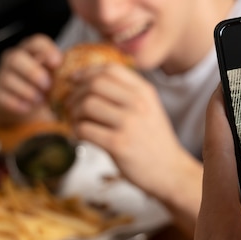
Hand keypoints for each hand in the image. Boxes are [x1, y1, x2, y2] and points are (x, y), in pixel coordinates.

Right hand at [0, 34, 61, 124]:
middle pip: (16, 58)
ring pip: (7, 78)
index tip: (57, 63)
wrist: (29, 105)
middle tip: (48, 85)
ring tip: (40, 100)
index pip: (36, 42)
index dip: (46, 50)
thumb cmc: (47, 86)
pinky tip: (28, 107)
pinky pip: (1, 96)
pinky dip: (16, 103)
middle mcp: (14, 60)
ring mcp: (3, 76)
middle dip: (33, 72)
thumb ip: (67, 70)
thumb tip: (85, 71)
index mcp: (32, 51)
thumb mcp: (57, 76)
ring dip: (26, 90)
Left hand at [67, 64, 201, 233]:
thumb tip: (87, 81)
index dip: (86, 73)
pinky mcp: (118, 144)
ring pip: (87, 105)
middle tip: (70, 106)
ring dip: (74, 113)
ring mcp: (128, 123)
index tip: (75, 82)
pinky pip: (85, 129)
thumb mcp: (148, 108)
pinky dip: (76, 131)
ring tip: (77, 122)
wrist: (170, 170)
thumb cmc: (153, 140)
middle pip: (95, 84)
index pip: (110, 69)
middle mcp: (138, 103)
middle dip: (76, 93)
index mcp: (144, 91)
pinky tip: (81, 136)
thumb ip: (126, 93)